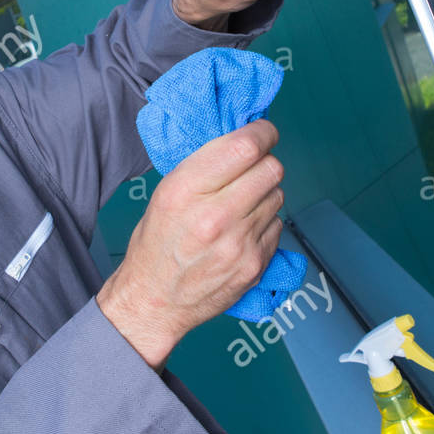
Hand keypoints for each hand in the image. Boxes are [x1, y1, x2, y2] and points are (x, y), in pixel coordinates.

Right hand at [96, 120, 284, 368]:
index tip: (264, 132)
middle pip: (271, 168)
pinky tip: (242, 230)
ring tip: (241, 204)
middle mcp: (215, 216)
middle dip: (266, 162)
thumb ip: (205, 166)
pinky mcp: (256, 264)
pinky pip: (277, 225)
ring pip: (278, 195)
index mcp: (186, 191)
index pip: (245, 147)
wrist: (155, 300)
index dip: (263, 133)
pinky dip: (265, 222)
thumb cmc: (157, 242)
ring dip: (265, 193)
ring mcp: (239, 243)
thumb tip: (245, 139)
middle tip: (253, 168)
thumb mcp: (166, 193)